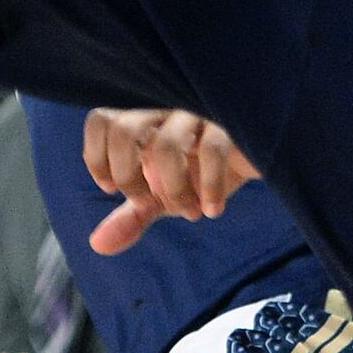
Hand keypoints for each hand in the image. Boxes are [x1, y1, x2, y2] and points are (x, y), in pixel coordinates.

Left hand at [81, 110, 258, 253]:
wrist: (255, 158)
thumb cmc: (201, 169)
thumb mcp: (162, 195)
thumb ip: (131, 216)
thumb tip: (98, 245)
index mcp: (142, 117)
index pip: (101, 122)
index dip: (98, 158)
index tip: (113, 187)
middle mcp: (164, 107)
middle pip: (123, 129)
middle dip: (130, 177)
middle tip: (148, 201)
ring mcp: (196, 110)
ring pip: (166, 145)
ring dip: (175, 190)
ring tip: (191, 212)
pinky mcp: (229, 120)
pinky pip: (212, 150)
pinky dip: (209, 188)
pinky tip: (213, 209)